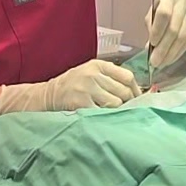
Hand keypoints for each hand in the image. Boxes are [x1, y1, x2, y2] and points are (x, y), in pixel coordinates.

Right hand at [0, 59, 140, 114]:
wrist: (46, 95)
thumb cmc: (73, 87)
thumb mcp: (90, 74)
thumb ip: (111, 79)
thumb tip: (138, 92)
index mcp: (98, 65)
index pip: (127, 76)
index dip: (136, 91)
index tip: (137, 100)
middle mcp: (93, 74)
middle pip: (124, 92)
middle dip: (128, 104)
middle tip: (127, 111)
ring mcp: (86, 89)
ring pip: (116, 103)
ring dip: (117, 112)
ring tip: (113, 115)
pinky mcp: (80, 103)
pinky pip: (103, 113)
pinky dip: (106, 118)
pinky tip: (104, 120)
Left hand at [146, 0, 185, 68]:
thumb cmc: (168, 5)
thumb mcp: (156, 9)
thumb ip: (152, 26)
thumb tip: (149, 48)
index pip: (164, 14)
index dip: (158, 30)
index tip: (152, 44)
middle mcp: (183, 4)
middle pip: (175, 29)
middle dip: (164, 48)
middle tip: (155, 62)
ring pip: (183, 37)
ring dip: (172, 53)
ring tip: (162, 63)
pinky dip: (179, 52)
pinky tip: (171, 58)